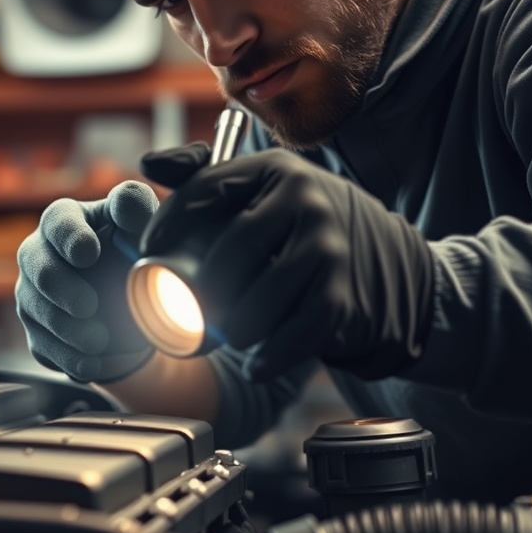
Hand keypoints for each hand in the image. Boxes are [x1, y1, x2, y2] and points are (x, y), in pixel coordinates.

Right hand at [15, 181, 158, 381]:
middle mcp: (38, 254)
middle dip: (62, 290)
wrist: (128, 301)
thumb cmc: (129, 248)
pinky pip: (44, 348)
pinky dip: (69, 358)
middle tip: (90, 306)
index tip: (88, 253)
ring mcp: (32, 295)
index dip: (69, 236)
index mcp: (64, 220)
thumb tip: (128, 208)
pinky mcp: (36, 332)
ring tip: (100, 340)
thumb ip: (135, 205)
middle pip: (38, 269)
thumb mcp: (139, 223)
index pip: (57, 220)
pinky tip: (94, 361)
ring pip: (37, 313)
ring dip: (68, 330)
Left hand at [139, 147, 434, 380]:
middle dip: (201, 286)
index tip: (148, 249)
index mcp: (274, 170)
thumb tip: (147, 166)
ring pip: (262, 297)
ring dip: (233, 326)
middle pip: (234, 248)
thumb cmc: (297, 226)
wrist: (384, 261)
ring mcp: (329, 248)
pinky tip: (255, 366)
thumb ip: (202, 175)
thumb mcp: (259, 189)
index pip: (208, 187)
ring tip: (222, 334)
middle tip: (186, 307)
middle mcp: (305, 201)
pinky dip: (270, 356)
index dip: (170, 220)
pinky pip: (297, 333)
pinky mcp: (344, 295)